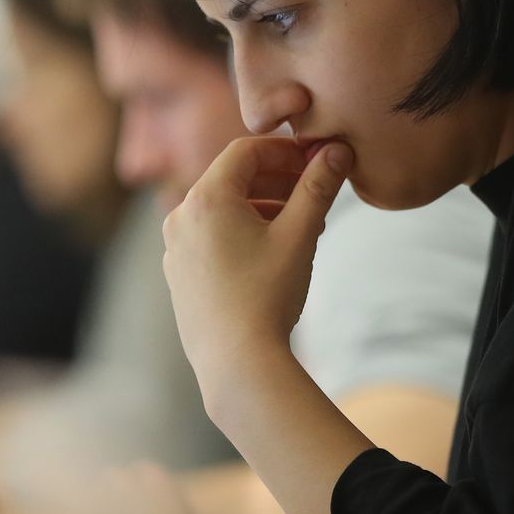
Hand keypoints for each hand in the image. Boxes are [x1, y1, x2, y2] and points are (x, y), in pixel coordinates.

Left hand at [162, 136, 352, 402]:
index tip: (314, 160)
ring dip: (261, 208)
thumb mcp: (300, 235)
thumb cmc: (267, 295)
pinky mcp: (179, 275)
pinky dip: (241, 233)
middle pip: (232, 180)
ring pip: (222, 211)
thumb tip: (338, 151)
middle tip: (313, 190)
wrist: (236, 362)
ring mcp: (175, 248)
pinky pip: (210, 238)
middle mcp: (181, 217)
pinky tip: (272, 254)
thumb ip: (318, 188)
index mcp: (206, 198)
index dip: (284, 150)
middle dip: (276, 180)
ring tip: (300, 224)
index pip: (246, 151)